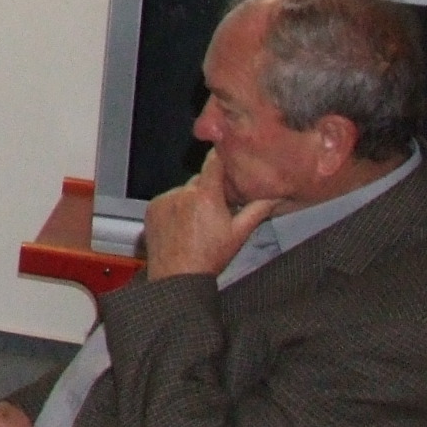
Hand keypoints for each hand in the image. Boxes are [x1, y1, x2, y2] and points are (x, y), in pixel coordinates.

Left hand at [144, 151, 277, 279]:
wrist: (177, 276)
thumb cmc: (208, 258)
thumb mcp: (239, 233)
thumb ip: (257, 210)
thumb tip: (274, 197)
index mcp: (206, 196)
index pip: (214, 163)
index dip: (221, 155)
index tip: (225, 151)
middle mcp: (183, 193)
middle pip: (201, 181)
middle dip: (210, 191)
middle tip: (217, 210)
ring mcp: (165, 200)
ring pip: (183, 192)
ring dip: (191, 201)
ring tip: (197, 224)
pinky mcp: (152, 208)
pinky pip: (167, 201)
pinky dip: (174, 208)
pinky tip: (182, 226)